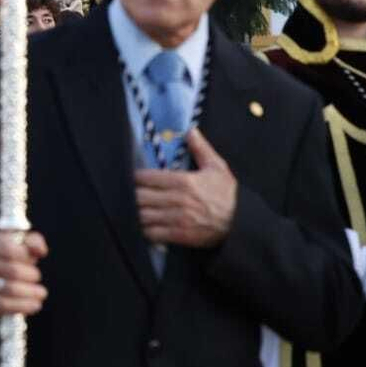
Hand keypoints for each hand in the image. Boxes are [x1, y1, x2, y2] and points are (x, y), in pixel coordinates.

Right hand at [0, 230, 48, 318]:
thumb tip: (40, 250)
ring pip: (9, 289)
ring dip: (30, 293)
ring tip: (40, 293)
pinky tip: (33, 304)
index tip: (35, 260)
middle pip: (12, 270)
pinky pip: (3, 305)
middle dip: (31, 276)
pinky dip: (22, 306)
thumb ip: (33, 242)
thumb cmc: (8, 256)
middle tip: (37, 277)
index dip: (25, 256)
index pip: (8, 248)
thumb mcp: (19, 244)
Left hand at [134, 129, 237, 247]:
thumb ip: (201, 149)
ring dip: (134, 212)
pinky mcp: (179, 235)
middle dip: (130, 195)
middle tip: (124, 193)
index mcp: (183, 181)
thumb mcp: (217, 168)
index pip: (147, 177)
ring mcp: (177, 219)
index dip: (135, 177)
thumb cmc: (228, 195)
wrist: (242, 224)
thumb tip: (190, 131)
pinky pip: (153, 233)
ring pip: (143, 215)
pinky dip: (143, 229)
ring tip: (129, 209)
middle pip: (140, 197)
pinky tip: (140, 225)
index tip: (130, 178)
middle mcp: (177, 200)